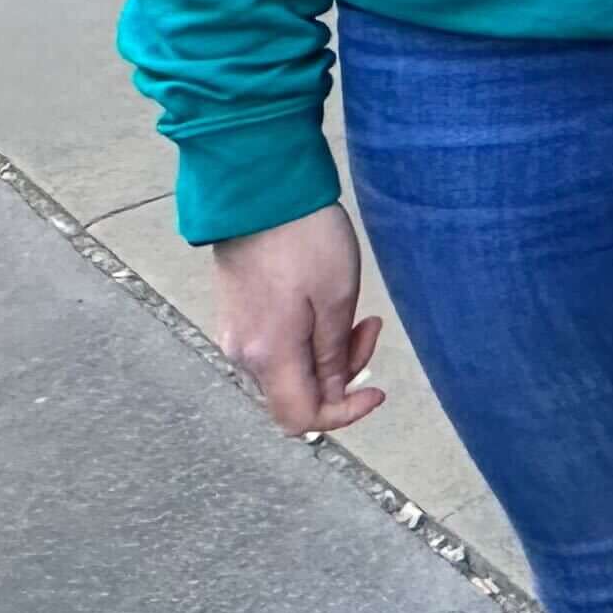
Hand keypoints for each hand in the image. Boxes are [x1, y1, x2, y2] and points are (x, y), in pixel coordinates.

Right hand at [210, 206, 385, 437]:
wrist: (260, 193)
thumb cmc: (306, 240)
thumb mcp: (337, 299)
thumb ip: (332, 356)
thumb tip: (333, 394)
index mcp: (266, 356)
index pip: (300, 419)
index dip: (343, 414)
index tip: (377, 389)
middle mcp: (242, 355)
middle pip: (296, 394)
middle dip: (341, 374)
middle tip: (370, 327)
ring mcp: (235, 334)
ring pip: (288, 370)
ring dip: (327, 353)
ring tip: (357, 313)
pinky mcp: (237, 314)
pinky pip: (275, 347)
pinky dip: (307, 339)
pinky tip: (328, 306)